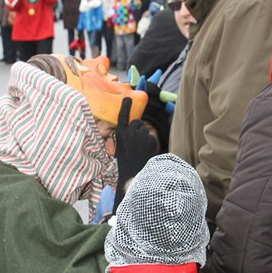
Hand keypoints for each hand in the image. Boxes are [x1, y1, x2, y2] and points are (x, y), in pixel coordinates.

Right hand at [113, 97, 158, 211]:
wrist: (134, 174)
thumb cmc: (126, 162)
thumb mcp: (121, 147)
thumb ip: (127, 135)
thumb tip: (136, 126)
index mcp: (120, 134)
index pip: (123, 116)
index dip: (125, 106)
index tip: (128, 98)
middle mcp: (130, 132)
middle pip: (137, 123)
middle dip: (138, 129)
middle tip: (136, 142)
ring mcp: (141, 136)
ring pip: (145, 130)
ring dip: (143, 136)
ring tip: (140, 149)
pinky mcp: (151, 140)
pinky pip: (151, 137)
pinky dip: (150, 143)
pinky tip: (145, 152)